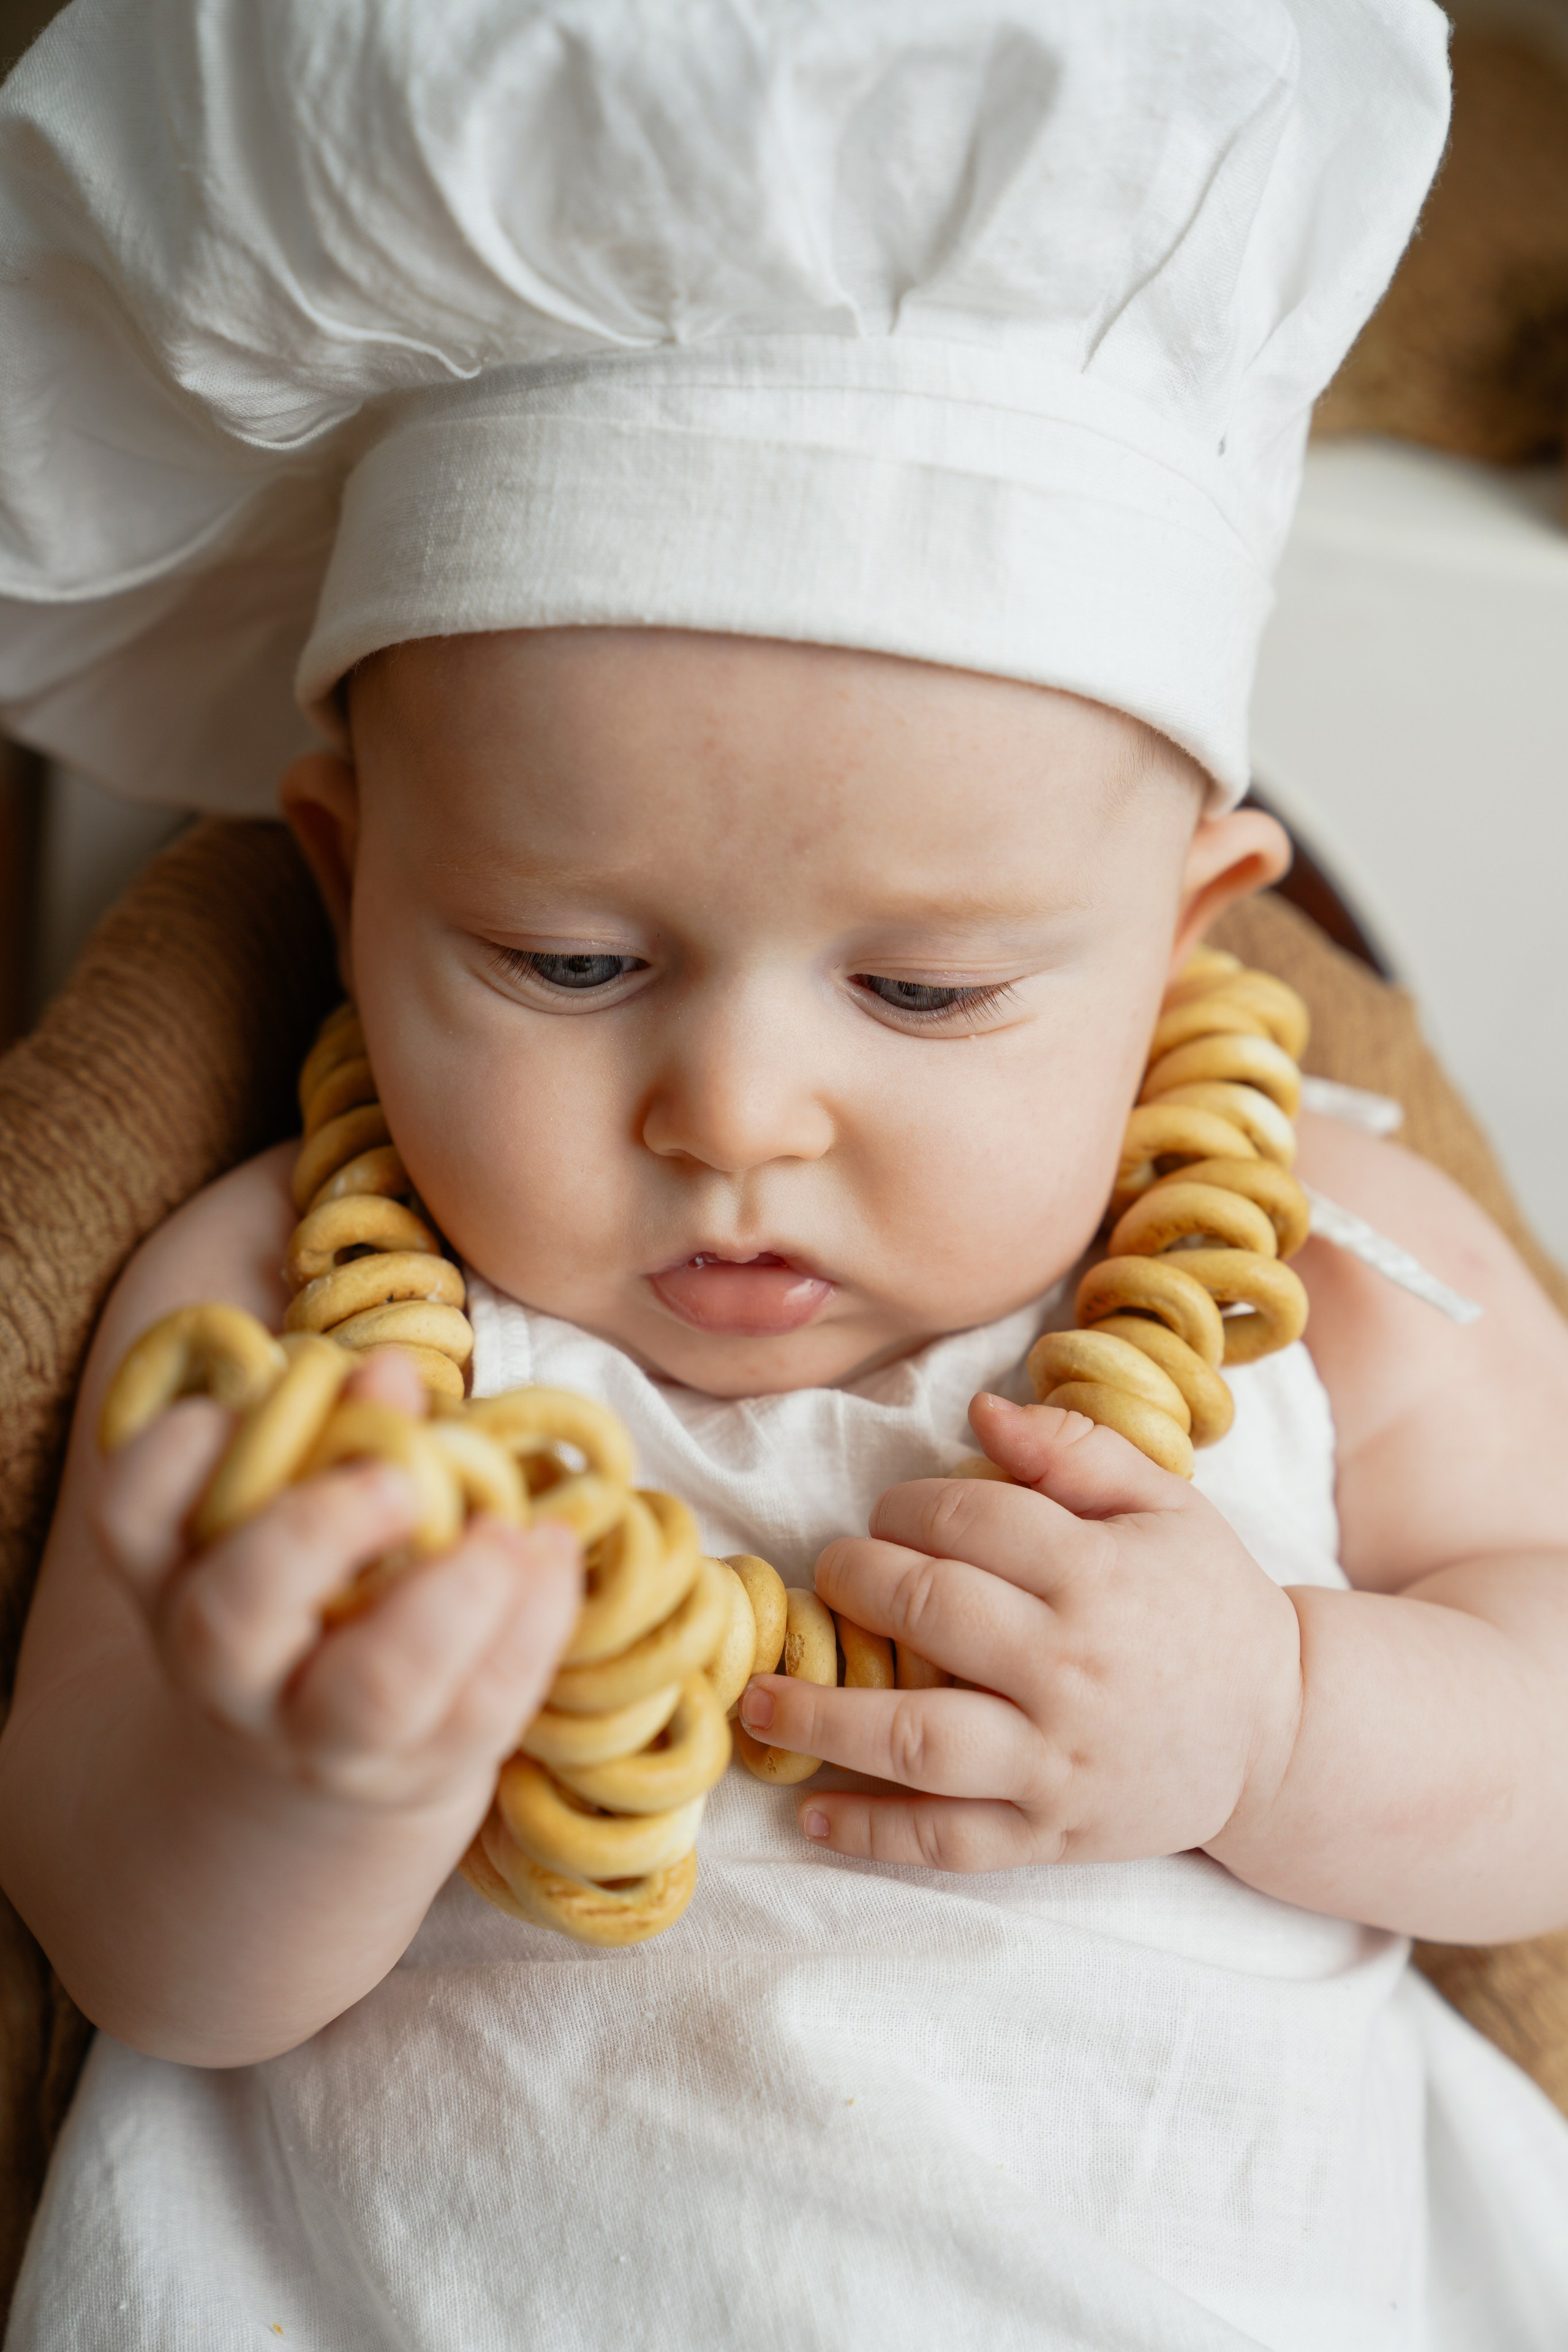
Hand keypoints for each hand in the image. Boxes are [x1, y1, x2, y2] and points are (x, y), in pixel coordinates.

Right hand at [93, 1350, 580, 1814]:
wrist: (349, 1752)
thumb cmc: (324, 1576)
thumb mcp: (306, 1505)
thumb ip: (340, 1434)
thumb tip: (389, 1374)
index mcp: (177, 1575)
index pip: (129, 1514)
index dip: (177, 1451)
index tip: (243, 1403)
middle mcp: (227, 1668)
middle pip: (231, 1619)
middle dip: (317, 1531)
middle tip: (400, 1479)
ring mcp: (320, 1734)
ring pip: (369, 1694)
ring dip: (447, 1601)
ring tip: (504, 1534)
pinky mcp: (424, 1766)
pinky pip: (484, 1707)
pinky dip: (533, 1624)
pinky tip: (550, 1553)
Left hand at [736, 1395, 1303, 1870]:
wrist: (1281, 1733)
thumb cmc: (1209, 1603)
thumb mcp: (1166, 1504)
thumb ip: (1076, 1449)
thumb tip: (980, 1409)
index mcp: (1097, 1574)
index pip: (967, 1518)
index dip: (907, 1505)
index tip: (890, 1514)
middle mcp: (1070, 1668)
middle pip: (929, 1611)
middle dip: (856, 1582)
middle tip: (830, 1576)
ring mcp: (1059, 1761)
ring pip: (919, 1740)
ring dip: (825, 1718)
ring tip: (760, 1700)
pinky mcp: (1054, 1835)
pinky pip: (949, 1841)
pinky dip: (873, 1832)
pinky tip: (811, 1813)